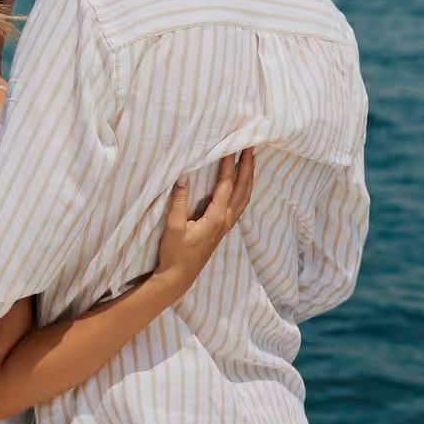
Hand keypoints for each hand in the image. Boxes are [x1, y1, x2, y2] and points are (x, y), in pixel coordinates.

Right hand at [153, 151, 253, 296]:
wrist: (178, 277)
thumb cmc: (175, 253)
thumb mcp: (173, 226)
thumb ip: (178, 201)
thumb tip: (183, 175)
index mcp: (216, 217)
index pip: (226, 185)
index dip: (229, 164)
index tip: (232, 145)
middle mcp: (226, 220)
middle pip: (242, 188)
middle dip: (247, 166)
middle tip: (251, 146)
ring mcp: (226, 226)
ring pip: (244, 197)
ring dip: (249, 177)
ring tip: (251, 159)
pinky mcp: (222, 229)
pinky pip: (239, 204)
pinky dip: (244, 190)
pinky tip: (242, 184)